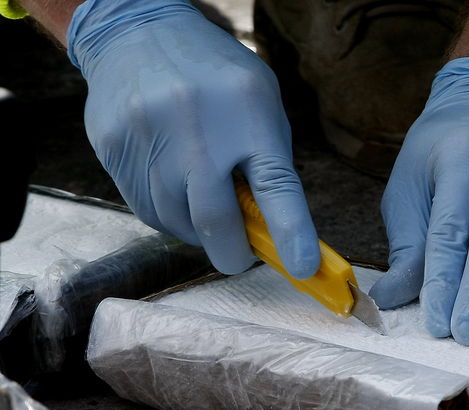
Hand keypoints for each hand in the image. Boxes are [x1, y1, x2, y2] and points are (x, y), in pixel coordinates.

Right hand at [67, 0, 319, 276]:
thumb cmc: (214, 78)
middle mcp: (197, 126)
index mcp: (248, 111)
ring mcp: (150, 137)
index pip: (276, 185)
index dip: (291, 233)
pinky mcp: (115, 149)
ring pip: (177, 222)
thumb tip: (275, 232)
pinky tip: (174, 188)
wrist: (137, 33)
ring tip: (202, 201)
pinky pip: (146, 210)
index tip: (302, 267)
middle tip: (240, 255)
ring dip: (198, 230)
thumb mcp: (259, 104)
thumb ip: (268, 163)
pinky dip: (169, 215)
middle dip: (233, 253)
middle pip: (216, 219)